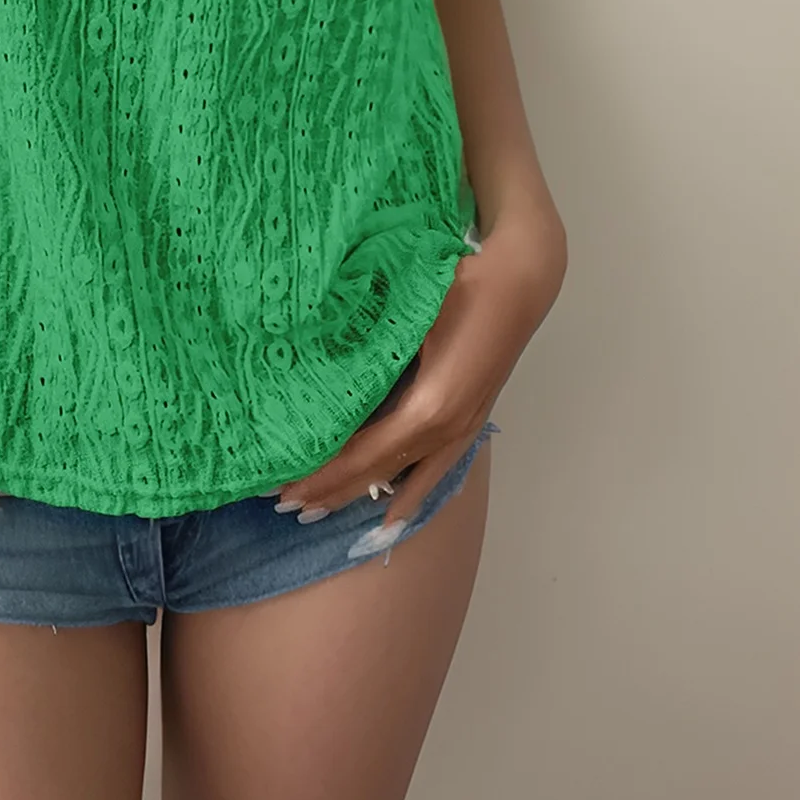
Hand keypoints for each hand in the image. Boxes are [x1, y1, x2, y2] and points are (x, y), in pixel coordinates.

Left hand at [269, 212, 566, 528]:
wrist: (519, 281)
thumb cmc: (458, 288)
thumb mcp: (405, 318)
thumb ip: (364, 353)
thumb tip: (311, 377)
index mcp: (427, 408)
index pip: (361, 454)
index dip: (321, 474)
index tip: (280, 487)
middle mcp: (445, 430)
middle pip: (377, 472)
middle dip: (330, 490)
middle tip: (283, 504)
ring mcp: (462, 430)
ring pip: (404, 477)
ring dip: (360, 494)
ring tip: (319, 512)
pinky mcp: (470, 422)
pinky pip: (435, 471)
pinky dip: (410, 495)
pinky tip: (393, 518)